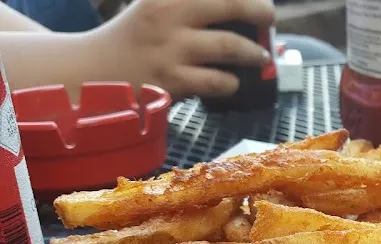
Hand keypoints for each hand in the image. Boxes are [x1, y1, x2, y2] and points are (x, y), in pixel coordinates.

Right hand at [96, 0, 275, 98]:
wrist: (94, 71)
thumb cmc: (138, 37)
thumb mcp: (158, 4)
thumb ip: (193, 4)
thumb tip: (244, 8)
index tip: (263, 0)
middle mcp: (167, 14)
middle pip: (230, 3)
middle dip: (259, 10)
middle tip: (268, 18)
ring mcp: (169, 49)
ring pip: (229, 46)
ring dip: (253, 52)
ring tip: (260, 56)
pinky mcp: (171, 81)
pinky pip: (217, 81)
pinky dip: (232, 81)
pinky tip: (231, 81)